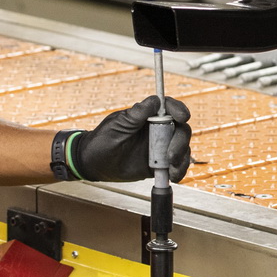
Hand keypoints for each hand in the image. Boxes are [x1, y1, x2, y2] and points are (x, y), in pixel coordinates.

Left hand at [71, 95, 192, 182]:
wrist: (94, 164)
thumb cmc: (103, 139)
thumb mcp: (119, 124)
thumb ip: (137, 113)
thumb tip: (155, 100)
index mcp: (148, 116)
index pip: (169, 108)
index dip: (179, 110)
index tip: (183, 117)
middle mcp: (157, 130)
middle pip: (181, 130)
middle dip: (180, 141)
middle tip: (170, 154)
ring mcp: (160, 147)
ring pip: (182, 148)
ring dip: (182, 158)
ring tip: (171, 168)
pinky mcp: (159, 164)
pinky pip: (176, 166)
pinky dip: (179, 170)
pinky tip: (172, 176)